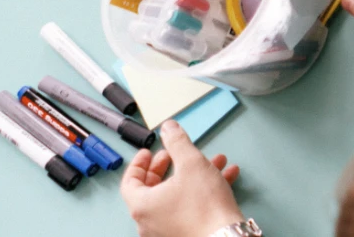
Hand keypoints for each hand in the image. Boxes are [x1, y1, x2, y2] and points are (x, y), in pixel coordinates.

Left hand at [120, 121, 241, 236]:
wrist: (224, 236)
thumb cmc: (204, 205)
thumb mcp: (191, 163)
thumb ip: (177, 142)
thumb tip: (168, 128)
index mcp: (142, 205)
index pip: (129, 182)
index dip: (139, 163)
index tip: (148, 152)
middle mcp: (149, 221)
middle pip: (151, 189)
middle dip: (166, 166)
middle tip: (173, 154)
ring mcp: (165, 230)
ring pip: (175, 195)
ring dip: (191, 175)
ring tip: (213, 160)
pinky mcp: (184, 233)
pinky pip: (188, 207)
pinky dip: (201, 191)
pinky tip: (224, 176)